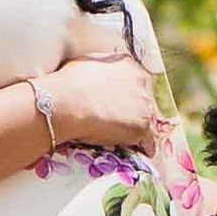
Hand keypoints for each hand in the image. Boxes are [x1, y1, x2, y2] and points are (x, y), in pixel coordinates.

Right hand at [41, 54, 157, 150]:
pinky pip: (150, 140)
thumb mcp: (87, 64)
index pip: (135, 81)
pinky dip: (146, 146)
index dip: (127, 95)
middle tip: (122, 122)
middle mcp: (140, 80)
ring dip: (139, 128)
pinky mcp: (142, 125)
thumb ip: (101, 69)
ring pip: (147, 118)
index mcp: (127, 64)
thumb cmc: (68, 84)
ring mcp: (143, 104)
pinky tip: (143, 151)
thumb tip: (98, 75)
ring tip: (132, 139)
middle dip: (134, 110)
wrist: (66, 103)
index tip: (120, 104)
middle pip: (143, 99)